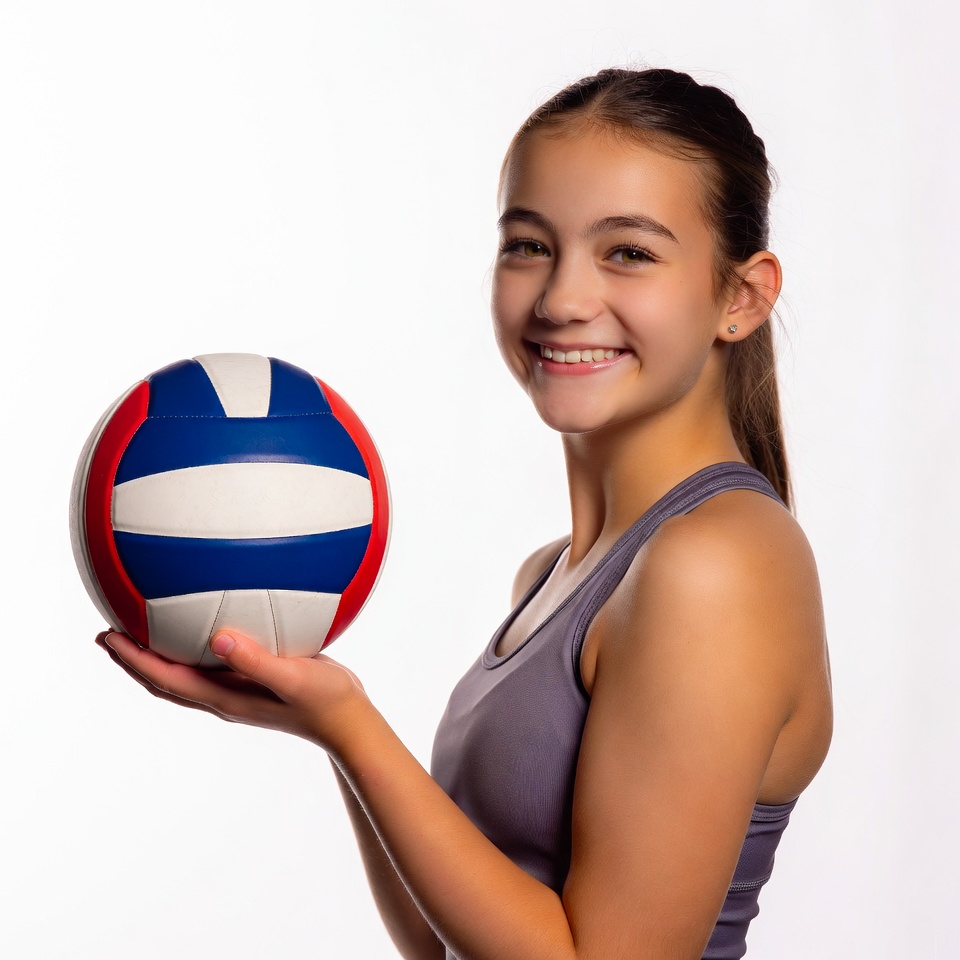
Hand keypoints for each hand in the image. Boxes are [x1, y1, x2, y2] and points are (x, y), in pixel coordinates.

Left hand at [97, 629, 369, 753]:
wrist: (350, 720)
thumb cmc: (325, 702)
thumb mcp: (293, 678)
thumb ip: (257, 661)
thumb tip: (217, 638)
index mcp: (224, 697)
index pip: (166, 678)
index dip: (133, 660)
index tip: (107, 636)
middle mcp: (224, 695)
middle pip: (165, 678)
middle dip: (134, 658)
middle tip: (108, 631)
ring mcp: (238, 689)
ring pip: (185, 673)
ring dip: (158, 654)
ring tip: (141, 627)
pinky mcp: (255, 679)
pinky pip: (212, 662)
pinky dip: (193, 646)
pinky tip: (206, 624)